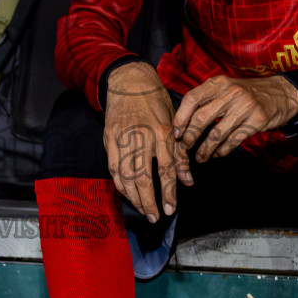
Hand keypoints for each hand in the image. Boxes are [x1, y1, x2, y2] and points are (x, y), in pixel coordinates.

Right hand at [103, 61, 185, 222]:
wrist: (129, 80)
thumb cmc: (155, 101)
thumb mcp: (174, 122)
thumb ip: (179, 154)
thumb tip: (188, 181)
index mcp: (162, 131)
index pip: (166, 169)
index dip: (168, 192)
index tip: (170, 210)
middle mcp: (142, 136)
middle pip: (143, 177)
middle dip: (149, 201)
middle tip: (156, 217)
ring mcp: (123, 138)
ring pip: (126, 176)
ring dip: (134, 197)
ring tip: (143, 210)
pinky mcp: (109, 138)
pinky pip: (113, 167)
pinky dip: (120, 184)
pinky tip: (127, 194)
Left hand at [172, 75, 297, 162]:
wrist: (281, 92)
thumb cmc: (246, 93)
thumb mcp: (226, 87)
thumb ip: (207, 99)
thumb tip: (182, 121)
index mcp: (218, 83)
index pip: (191, 99)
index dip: (181, 118)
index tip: (177, 133)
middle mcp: (231, 92)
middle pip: (201, 118)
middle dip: (190, 136)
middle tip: (185, 147)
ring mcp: (245, 106)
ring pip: (217, 133)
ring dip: (205, 149)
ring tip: (201, 157)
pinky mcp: (257, 120)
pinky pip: (234, 140)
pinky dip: (223, 150)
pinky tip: (218, 154)